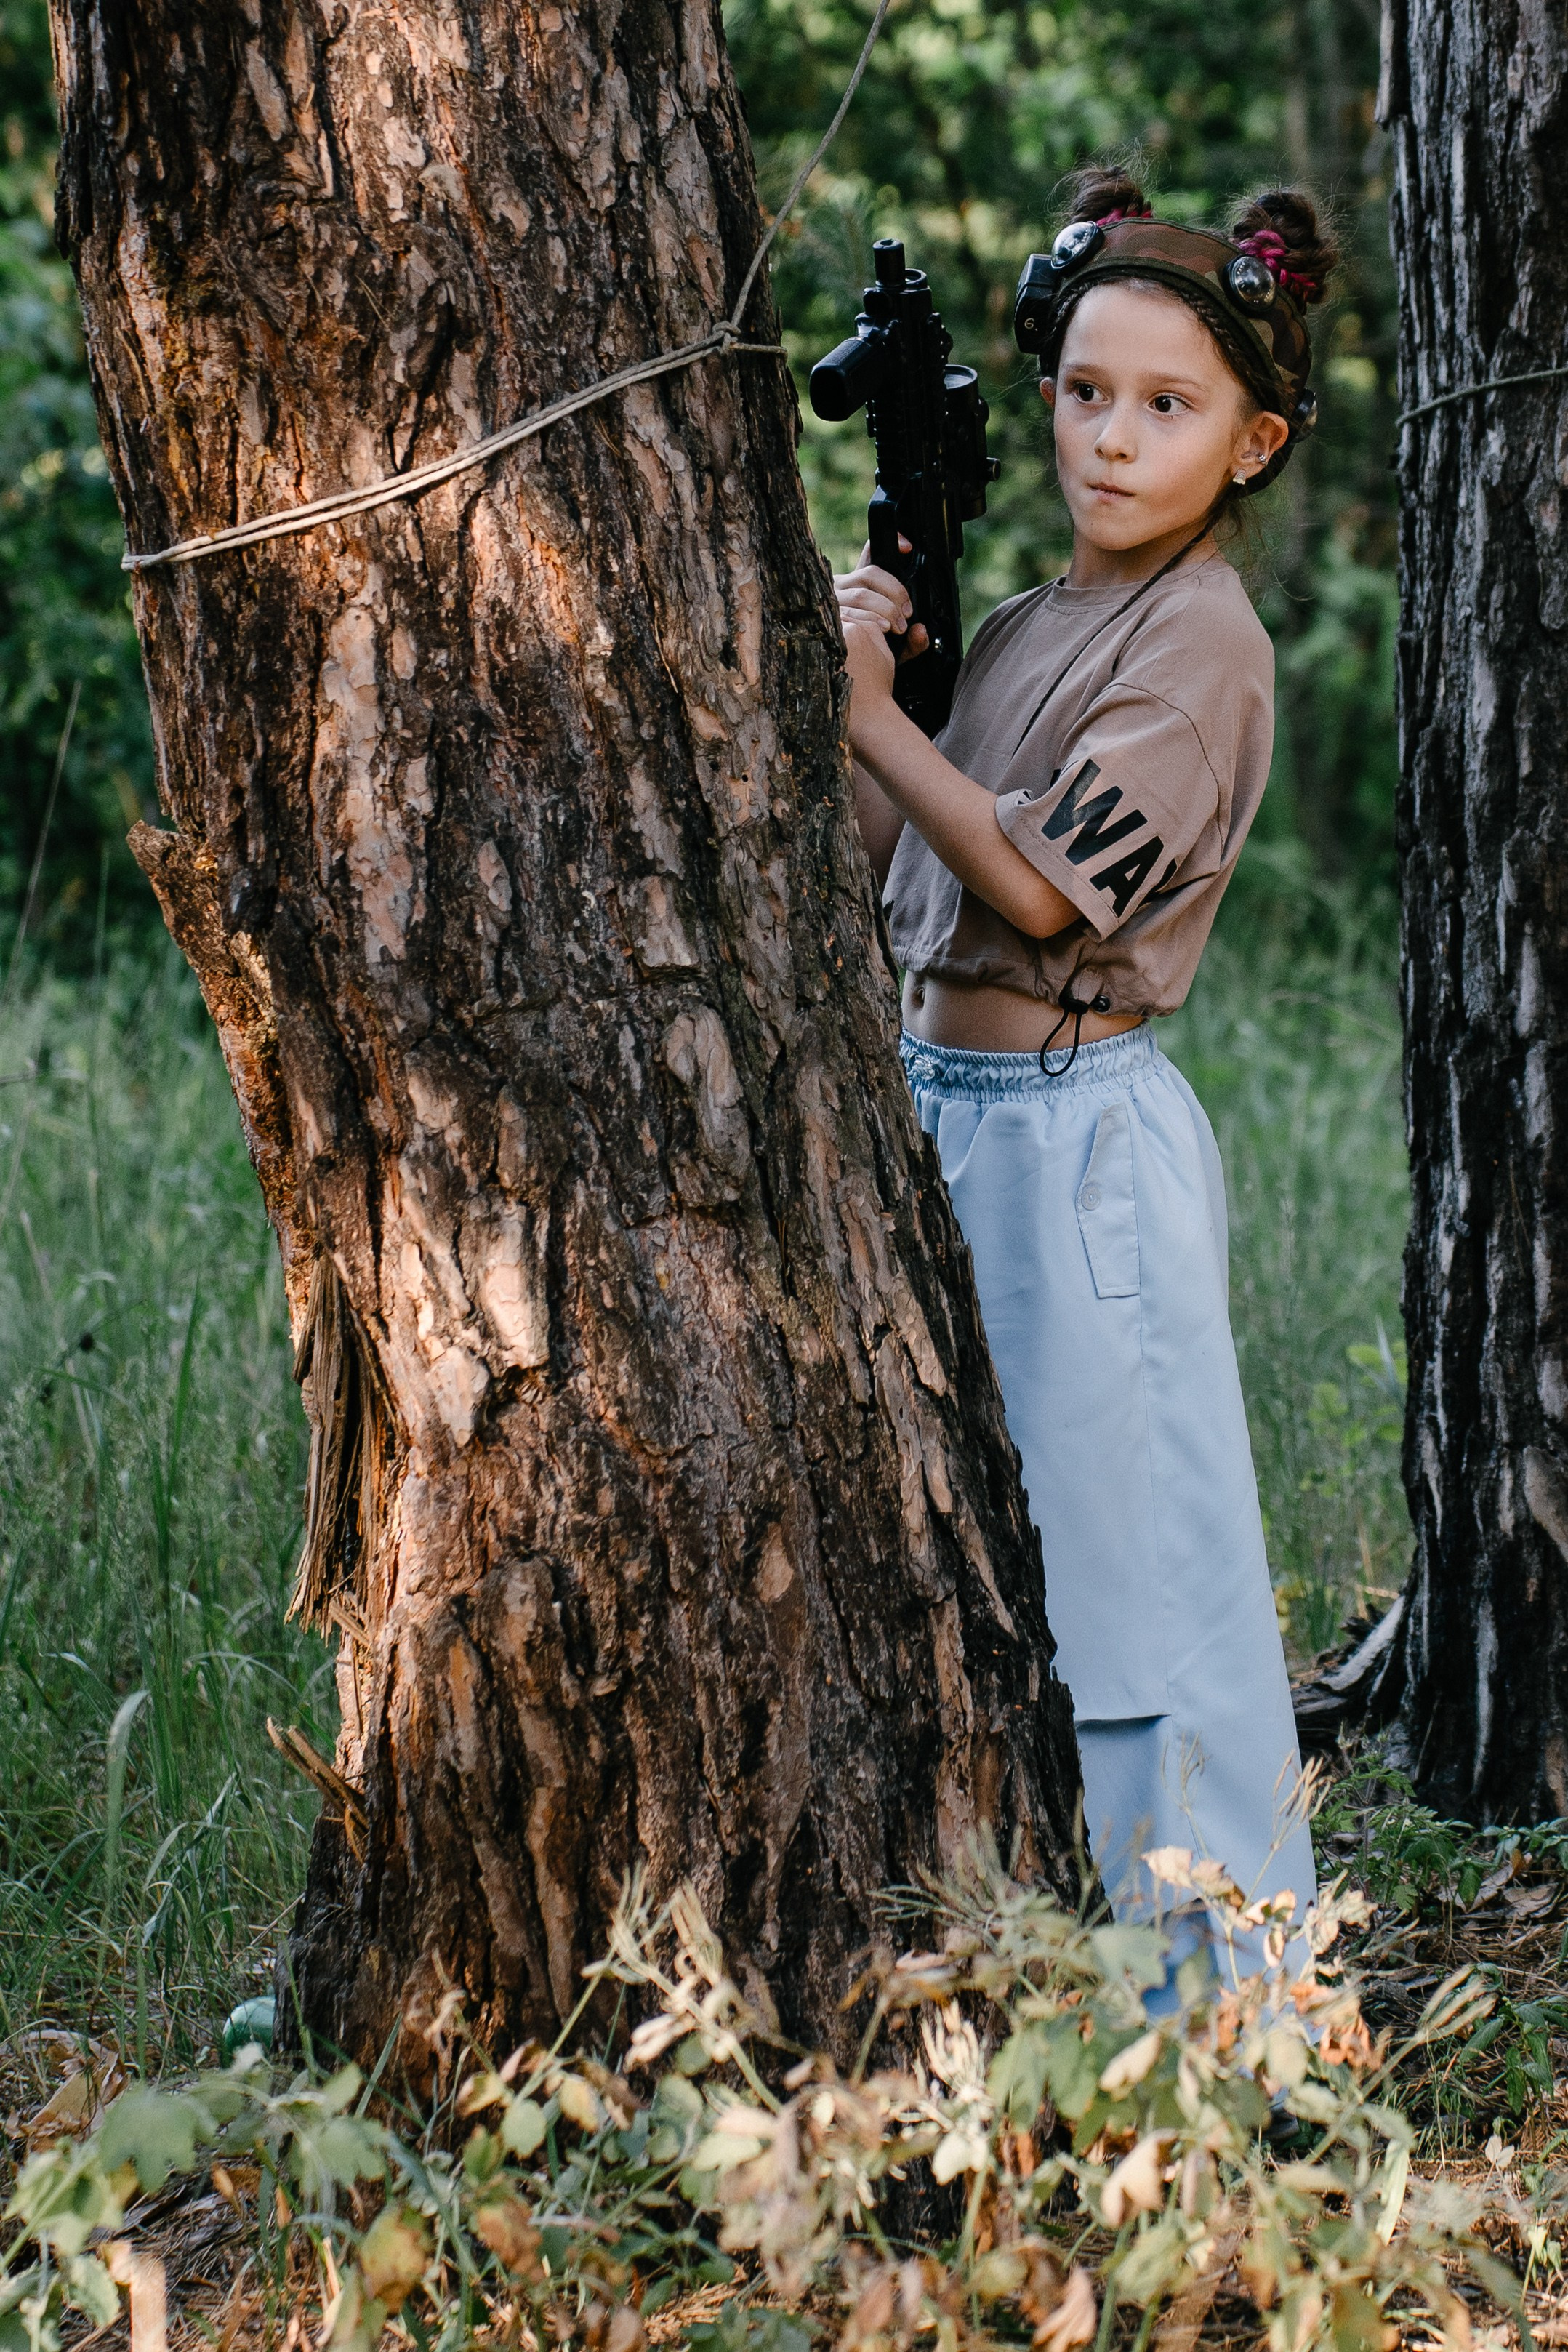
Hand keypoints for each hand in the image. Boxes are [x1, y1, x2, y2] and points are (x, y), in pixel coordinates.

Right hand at [832, 539, 930, 662]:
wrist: (851, 680)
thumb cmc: (870, 658)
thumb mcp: (896, 649)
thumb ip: (914, 642)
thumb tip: (921, 630)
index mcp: (857, 585)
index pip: (870, 555)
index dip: (889, 544)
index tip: (907, 546)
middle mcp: (841, 587)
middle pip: (870, 574)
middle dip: (894, 592)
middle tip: (906, 614)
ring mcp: (831, 601)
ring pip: (861, 594)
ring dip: (884, 609)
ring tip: (895, 627)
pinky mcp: (825, 617)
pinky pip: (848, 613)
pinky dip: (868, 621)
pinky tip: (876, 631)